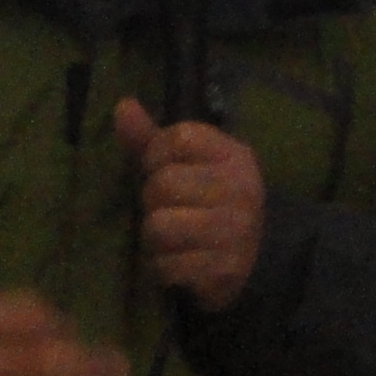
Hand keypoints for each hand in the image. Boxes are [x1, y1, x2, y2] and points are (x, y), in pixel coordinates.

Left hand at [113, 97, 265, 313]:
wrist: (253, 260)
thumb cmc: (208, 203)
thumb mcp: (186, 165)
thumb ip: (151, 138)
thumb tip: (122, 105)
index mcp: (233, 155)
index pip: (177, 138)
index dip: (156, 155)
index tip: (162, 170)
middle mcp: (240, 189)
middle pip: (162, 184)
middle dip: (153, 201)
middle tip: (168, 209)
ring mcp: (235, 231)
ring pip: (159, 227)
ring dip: (154, 238)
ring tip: (170, 238)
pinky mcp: (224, 269)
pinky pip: (167, 266)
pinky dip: (164, 268)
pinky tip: (180, 262)